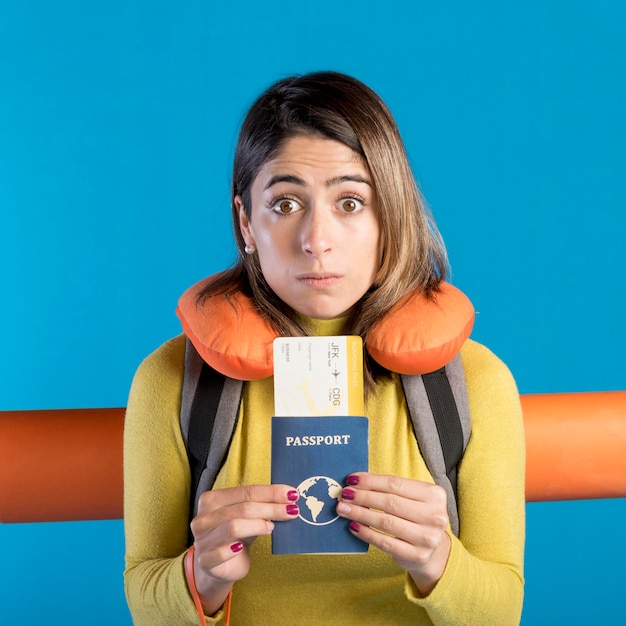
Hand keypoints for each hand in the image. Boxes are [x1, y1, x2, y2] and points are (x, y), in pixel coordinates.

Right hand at [189, 484, 299, 612]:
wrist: (216, 567)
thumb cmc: (233, 536)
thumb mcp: (245, 517)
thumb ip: (259, 506)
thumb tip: (289, 497)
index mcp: (212, 499)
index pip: (246, 491)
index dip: (271, 492)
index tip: (292, 495)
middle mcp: (203, 517)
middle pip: (243, 508)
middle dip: (271, 508)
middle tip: (292, 511)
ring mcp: (202, 540)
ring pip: (233, 527)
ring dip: (258, 526)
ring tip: (271, 528)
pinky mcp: (205, 561)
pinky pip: (220, 553)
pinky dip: (233, 549)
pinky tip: (242, 548)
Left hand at [336, 473, 450, 595]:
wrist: (433, 550)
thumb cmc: (416, 516)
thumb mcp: (412, 498)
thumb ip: (390, 489)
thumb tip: (355, 482)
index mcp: (434, 494)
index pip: (395, 484)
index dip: (370, 481)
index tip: (351, 479)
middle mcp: (435, 516)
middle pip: (390, 502)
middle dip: (363, 497)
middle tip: (344, 495)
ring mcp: (427, 538)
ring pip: (386, 522)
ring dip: (360, 514)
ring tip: (343, 509)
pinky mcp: (417, 556)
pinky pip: (385, 543)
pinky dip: (366, 534)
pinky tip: (354, 526)